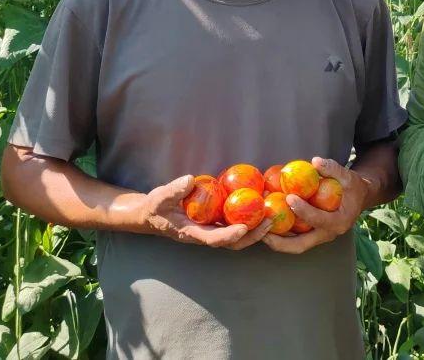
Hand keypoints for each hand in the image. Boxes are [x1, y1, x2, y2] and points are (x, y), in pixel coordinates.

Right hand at [137, 175, 272, 248]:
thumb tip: (190, 180)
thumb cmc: (155, 208)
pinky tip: (260, 208)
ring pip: (236, 237)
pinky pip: (233, 225)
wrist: (151, 215)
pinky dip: (248, 220)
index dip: (229, 236)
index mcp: (191, 233)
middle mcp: (204, 235)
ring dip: (255, 230)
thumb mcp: (159, 198)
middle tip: (268, 222)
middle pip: (232, 243)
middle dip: (251, 236)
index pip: (212, 239)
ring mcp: (210, 231)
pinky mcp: (214, 224)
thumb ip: (173, 191)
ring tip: (271, 216)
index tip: (243, 228)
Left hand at [263, 157, 367, 254]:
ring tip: (258, 230)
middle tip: (262, 230)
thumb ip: (333, 169)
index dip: (303, 210)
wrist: (359, 199)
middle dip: (279, 241)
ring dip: (276, 240)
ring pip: (295, 245)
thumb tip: (315, 162)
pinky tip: (267, 223)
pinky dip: (281, 233)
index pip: (317, 219)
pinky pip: (295, 238)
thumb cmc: (354, 187)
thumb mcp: (349, 176)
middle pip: (300, 245)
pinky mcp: (313, 234)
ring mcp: (319, 237)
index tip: (289, 197)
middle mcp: (327, 234)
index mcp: (338, 222)